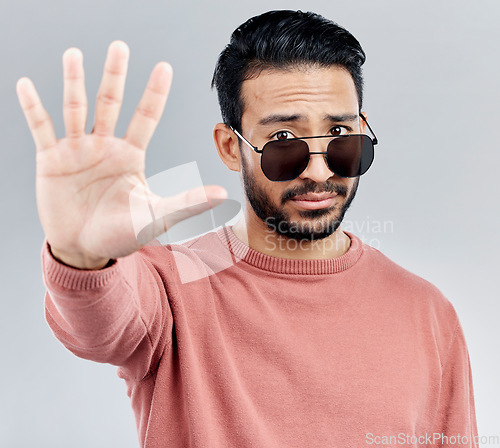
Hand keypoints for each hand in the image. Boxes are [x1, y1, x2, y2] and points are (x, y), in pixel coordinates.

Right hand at [17, 41, 226, 268]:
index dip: (154, 93)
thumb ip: (187, 202)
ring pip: (76, 108)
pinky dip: (33, 107)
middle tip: (120, 46)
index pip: (145, 117)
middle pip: (110, 103)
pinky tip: (26, 85)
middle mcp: (105, 146)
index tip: (165, 66)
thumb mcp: (156, 216)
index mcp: (131, 155)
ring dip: (74, 82)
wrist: (85, 249)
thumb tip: (223, 193)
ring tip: (73, 54)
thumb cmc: (122, 233)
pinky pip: (42, 128)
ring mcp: (78, 151)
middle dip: (114, 76)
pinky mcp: (52, 160)